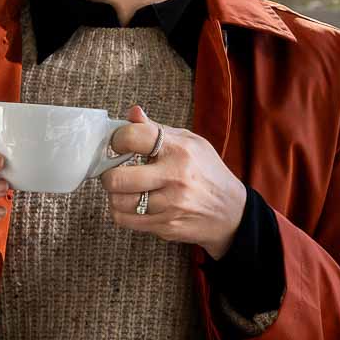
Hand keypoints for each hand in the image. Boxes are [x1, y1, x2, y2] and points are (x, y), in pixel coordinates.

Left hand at [100, 105, 245, 259]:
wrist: (231, 212)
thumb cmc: (207, 172)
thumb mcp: (191, 142)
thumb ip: (157, 129)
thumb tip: (132, 113)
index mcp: (180, 150)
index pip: (133, 137)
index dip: (117, 139)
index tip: (118, 145)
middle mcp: (174, 178)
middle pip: (117, 178)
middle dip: (108, 173)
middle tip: (113, 171)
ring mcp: (170, 205)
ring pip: (118, 202)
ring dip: (114, 195)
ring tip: (122, 189)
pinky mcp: (166, 226)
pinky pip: (126, 221)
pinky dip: (121, 212)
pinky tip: (130, 204)